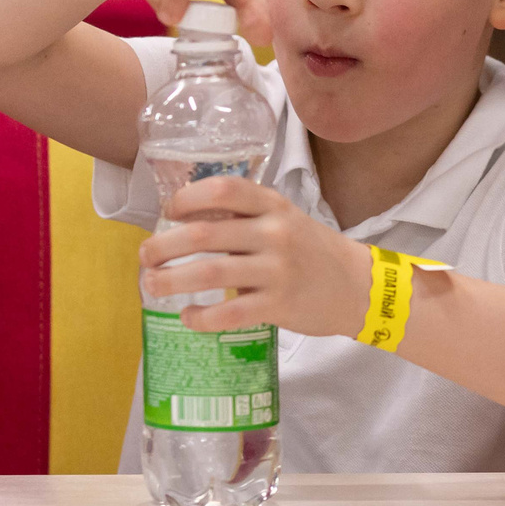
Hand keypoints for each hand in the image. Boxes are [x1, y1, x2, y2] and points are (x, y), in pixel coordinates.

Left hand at [140, 177, 372, 336]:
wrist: (360, 287)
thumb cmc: (310, 250)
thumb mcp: (282, 218)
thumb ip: (242, 216)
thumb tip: (181, 222)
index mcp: (272, 205)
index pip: (223, 188)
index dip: (186, 198)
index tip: (167, 212)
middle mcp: (274, 233)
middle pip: (204, 233)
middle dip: (164, 245)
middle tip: (144, 255)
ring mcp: (277, 270)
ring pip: (210, 273)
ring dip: (171, 279)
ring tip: (151, 285)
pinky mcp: (279, 306)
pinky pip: (230, 313)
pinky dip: (201, 317)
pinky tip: (188, 317)